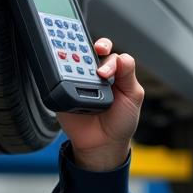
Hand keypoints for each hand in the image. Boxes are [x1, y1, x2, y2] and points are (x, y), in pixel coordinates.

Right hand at [57, 37, 143, 170]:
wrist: (102, 144)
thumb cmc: (121, 120)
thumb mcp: (133, 96)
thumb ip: (128, 75)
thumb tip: (122, 57)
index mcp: (114, 70)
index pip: (109, 53)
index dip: (106, 52)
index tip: (103, 70)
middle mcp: (95, 73)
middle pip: (88, 51)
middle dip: (86, 48)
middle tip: (87, 55)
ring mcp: (79, 81)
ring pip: (73, 61)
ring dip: (72, 59)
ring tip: (74, 66)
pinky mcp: (65, 91)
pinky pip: (60, 78)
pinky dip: (60, 74)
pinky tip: (63, 76)